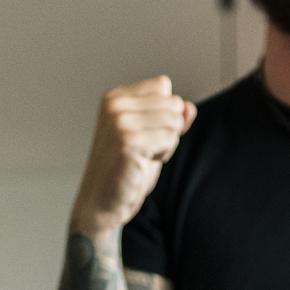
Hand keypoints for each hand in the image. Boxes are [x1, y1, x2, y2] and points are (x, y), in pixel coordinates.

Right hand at [68, 77, 195, 235]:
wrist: (101, 203)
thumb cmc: (123, 171)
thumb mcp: (150, 137)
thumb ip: (170, 118)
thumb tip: (189, 108)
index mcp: (115, 97)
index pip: (163, 86)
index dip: (164, 113)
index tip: (143, 134)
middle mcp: (115, 104)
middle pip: (173, 103)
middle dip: (167, 130)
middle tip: (143, 149)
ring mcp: (120, 121)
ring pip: (174, 121)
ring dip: (166, 144)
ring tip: (141, 157)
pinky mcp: (129, 141)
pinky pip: (171, 138)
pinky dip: (163, 155)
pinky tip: (142, 163)